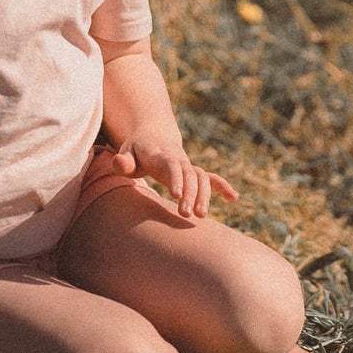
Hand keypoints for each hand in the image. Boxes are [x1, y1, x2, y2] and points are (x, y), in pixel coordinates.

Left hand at [111, 139, 238, 219]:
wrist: (152, 136)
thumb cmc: (135, 151)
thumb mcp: (125, 153)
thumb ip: (123, 161)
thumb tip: (118, 163)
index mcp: (158, 154)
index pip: (170, 164)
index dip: (175, 178)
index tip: (177, 195)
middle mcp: (176, 158)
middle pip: (189, 173)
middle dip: (190, 193)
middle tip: (185, 214)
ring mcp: (187, 165)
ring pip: (201, 177)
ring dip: (203, 195)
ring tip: (200, 216)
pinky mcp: (193, 172)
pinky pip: (211, 178)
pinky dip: (222, 186)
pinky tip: (234, 197)